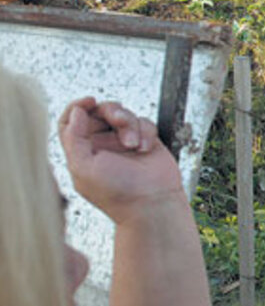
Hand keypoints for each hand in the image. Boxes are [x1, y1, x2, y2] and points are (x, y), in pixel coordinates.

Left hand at [58, 97, 185, 222]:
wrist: (153, 203)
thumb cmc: (118, 193)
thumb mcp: (83, 167)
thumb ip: (73, 138)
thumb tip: (76, 113)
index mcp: (82, 151)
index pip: (71, 122)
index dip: (78, 107)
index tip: (89, 101)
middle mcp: (102, 145)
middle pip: (100, 112)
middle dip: (111, 112)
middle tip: (118, 121)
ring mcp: (124, 143)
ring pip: (124, 114)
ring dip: (130, 124)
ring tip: (133, 144)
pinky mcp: (146, 141)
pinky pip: (144, 122)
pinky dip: (145, 132)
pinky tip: (145, 148)